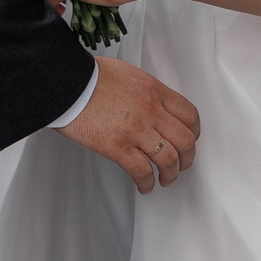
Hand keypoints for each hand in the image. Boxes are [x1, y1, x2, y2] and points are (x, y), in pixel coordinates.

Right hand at [58, 57, 199, 193]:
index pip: (189, 115)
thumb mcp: (129, 74)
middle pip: (185, 140)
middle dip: (187, 158)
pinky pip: (142, 171)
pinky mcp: (117, 147)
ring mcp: (135, 130)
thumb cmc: (91, 76)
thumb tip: (153, 105)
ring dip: (170, 174)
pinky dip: (147, 183)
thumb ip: (147, 90)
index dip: (194, 132)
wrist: (67, 82)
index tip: (190, 140)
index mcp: (155, 90)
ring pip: (168, 159)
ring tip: (165, 179)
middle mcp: (151, 110)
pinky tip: (145, 186)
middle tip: (181, 165)